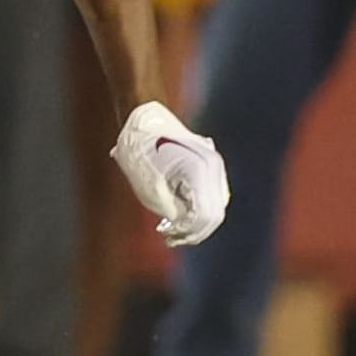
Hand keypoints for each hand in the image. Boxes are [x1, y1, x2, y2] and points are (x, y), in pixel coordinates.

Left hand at [111, 101, 229, 246]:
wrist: (142, 117)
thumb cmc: (139, 149)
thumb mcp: (150, 186)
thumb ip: (172, 209)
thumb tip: (187, 227)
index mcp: (201, 171)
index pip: (206, 216)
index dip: (189, 233)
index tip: (168, 237)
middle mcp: (214, 168)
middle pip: (215, 214)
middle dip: (193, 231)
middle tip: (169, 237)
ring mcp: (215, 166)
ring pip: (215, 207)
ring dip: (196, 222)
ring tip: (170, 229)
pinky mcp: (210, 167)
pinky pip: (211, 196)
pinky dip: (198, 209)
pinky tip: (177, 215)